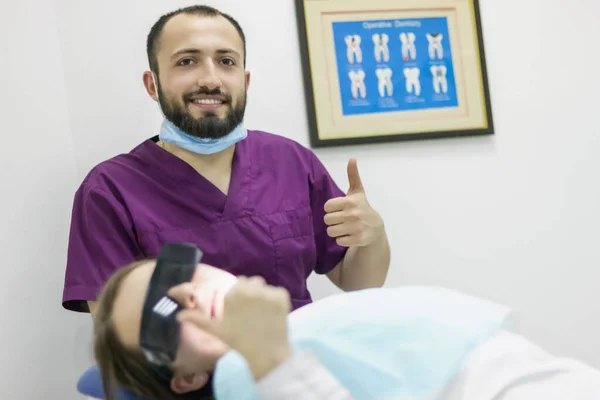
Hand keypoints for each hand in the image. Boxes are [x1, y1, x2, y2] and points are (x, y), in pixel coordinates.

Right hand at [177, 276, 292, 379]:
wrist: (265, 355)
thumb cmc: (237, 342)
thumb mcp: (215, 330)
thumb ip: (197, 319)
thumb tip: (178, 315)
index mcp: (234, 293)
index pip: (239, 283)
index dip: (240, 295)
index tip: (241, 309)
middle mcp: (251, 288)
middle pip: (254, 282)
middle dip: (253, 293)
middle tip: (252, 312)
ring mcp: (268, 292)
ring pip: (266, 288)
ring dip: (265, 296)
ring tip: (262, 314)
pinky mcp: (282, 297)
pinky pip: (279, 292)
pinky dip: (278, 301)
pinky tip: (272, 315)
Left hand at [324, 158, 383, 246]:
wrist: (376, 227)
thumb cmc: (361, 206)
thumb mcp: (357, 191)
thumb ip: (353, 175)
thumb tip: (352, 158)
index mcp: (350, 202)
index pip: (326, 207)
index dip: (331, 208)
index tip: (339, 208)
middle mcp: (353, 214)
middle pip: (327, 220)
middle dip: (332, 220)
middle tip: (342, 219)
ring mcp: (356, 228)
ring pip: (331, 231)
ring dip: (336, 230)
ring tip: (345, 227)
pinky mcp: (358, 240)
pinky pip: (338, 241)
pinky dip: (342, 239)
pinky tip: (350, 234)